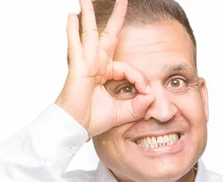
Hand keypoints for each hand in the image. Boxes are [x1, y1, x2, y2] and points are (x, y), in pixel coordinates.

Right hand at [55, 0, 151, 136]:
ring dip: (89, 15)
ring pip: (89, 34)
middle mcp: (95, 65)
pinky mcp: (77, 67)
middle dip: (116, 18)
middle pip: (107, 36)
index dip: (139, 78)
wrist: (75, 128)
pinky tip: (71, 17)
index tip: (145, 92)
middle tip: (122, 0)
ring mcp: (85, 63)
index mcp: (105, 74)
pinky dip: (73, 31)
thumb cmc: (92, 120)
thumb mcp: (123, 112)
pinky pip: (76, 45)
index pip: (128, 67)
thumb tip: (151, 96)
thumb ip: (138, 105)